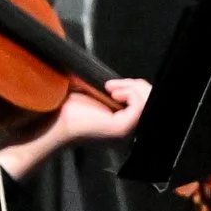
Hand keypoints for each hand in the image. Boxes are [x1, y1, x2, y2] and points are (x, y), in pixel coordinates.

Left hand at [0, 78, 151, 179]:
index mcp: (128, 123)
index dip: (138, 88)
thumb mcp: (99, 94)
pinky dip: (129, 93)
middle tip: (114, 84)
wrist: (56, 120)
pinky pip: (140, 105)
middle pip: (154, 102)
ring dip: (132, 88)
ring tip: (111, 88)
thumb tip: (131, 79)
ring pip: (149, 102)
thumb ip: (117, 90)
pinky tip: (112, 93)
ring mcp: (129, 130)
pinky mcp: (123, 127)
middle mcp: (132, 130)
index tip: (114, 84)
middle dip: (137, 86)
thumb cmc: (71, 109)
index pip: (149, 103)